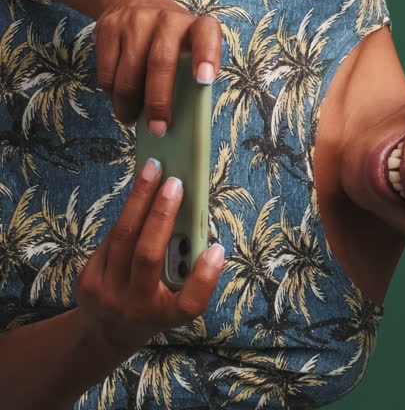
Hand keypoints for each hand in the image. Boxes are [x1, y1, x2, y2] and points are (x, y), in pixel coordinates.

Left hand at [75, 158, 224, 353]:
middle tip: (174, 182)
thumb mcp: (176, 303)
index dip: (205, 278)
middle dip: (161, 214)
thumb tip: (197, 227)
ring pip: (123, 237)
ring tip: (152, 170)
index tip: (217, 249)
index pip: (190, 304)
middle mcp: (137, 306)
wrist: (105, 334)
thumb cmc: (153, 310)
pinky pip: (111, 238)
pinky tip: (140, 193)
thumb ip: (190, 274)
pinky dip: (128, 214)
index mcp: (168, 315)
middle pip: (148, 256)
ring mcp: (107, 291)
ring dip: (139, 199)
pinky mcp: (88, 277)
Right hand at [94, 0, 221, 135]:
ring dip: (129, 104)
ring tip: (131, 120)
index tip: (204, 81)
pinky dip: (112, 93)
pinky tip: (118, 101)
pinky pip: (107, 70)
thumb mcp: (188, 45)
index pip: (206, 34)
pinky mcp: (108, 27)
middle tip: (159, 129)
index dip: (207, 56)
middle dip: (158, 102)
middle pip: (160, 62)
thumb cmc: (171, 38)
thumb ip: (190, 72)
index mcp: (195, 26)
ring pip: (128, 72)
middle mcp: (167, 19)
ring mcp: (135, 21)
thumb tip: (182, 119)